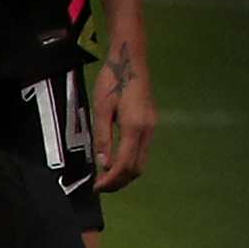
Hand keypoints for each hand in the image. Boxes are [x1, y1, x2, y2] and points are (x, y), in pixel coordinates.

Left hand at [93, 49, 155, 189]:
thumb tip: (103, 163)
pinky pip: (142, 151)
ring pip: (141, 162)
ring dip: (125, 174)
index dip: (110, 180)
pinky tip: (116, 162)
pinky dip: (130, 162)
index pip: (124, 164)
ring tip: (106, 177)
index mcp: (134, 128)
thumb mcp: (101, 108)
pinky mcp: (150, 123)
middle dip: (119, 181)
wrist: (129, 61)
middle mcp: (147, 131)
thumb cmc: (112, 80)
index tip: (97, 186)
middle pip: (136, 168)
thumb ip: (103, 137)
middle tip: (100, 186)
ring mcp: (151, 128)